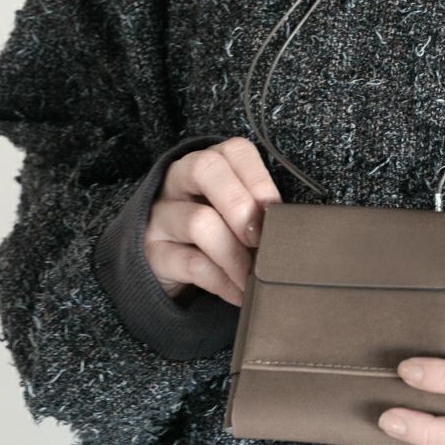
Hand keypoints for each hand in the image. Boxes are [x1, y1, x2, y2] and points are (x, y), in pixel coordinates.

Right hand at [144, 137, 281, 306]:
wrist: (165, 261)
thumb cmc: (213, 230)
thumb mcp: (230, 212)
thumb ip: (256, 210)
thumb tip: (292, 230)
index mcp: (207, 164)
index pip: (234, 152)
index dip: (259, 180)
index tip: (276, 212)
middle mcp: (177, 180)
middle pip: (205, 169)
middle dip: (241, 205)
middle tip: (260, 240)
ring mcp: (160, 215)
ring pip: (198, 220)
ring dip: (235, 254)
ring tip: (253, 277)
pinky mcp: (152, 253)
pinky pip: (192, 264)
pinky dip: (223, 282)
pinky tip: (239, 293)